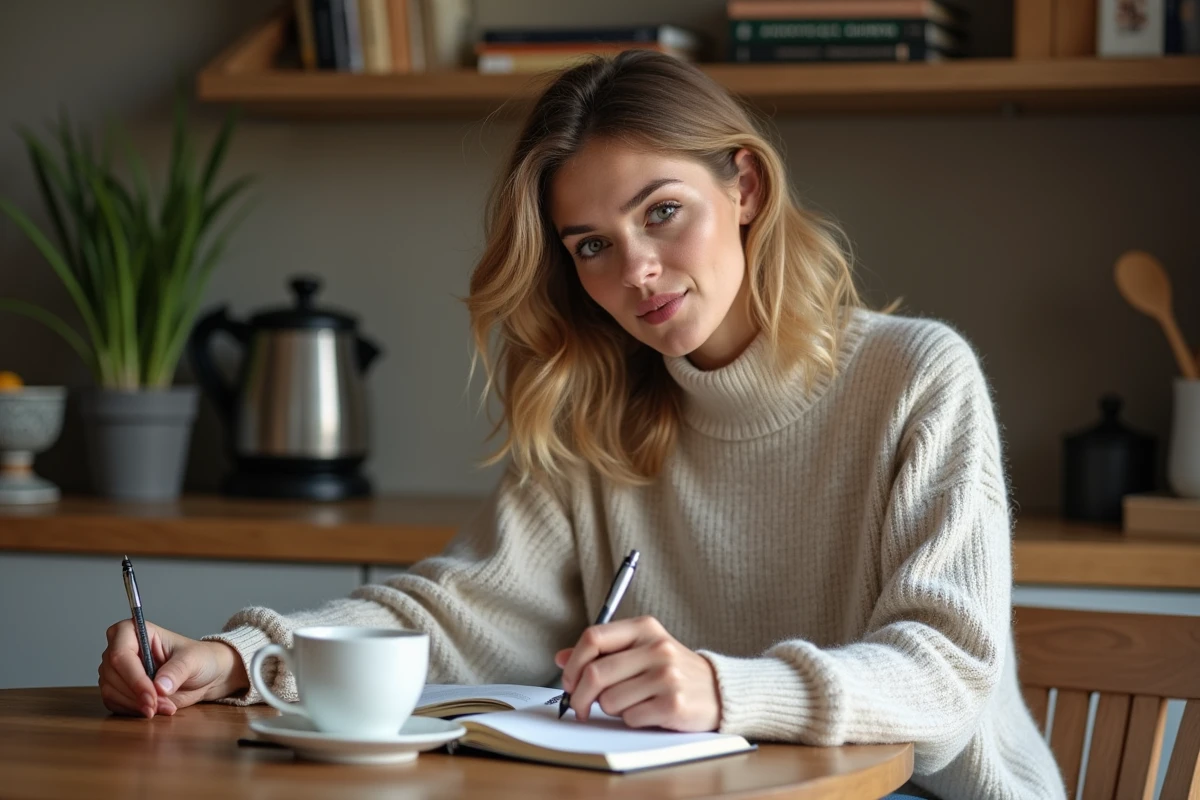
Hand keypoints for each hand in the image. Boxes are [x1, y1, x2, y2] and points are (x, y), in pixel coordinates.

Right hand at [98, 619, 248, 717]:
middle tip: (164, 706)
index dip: (135, 678)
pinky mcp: (116, 688)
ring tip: (166, 707)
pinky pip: (113, 703)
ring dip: (138, 705)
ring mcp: (115, 669)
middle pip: (113, 676)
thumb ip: (177, 670)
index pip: (120, 654)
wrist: (203, 676)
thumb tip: (159, 687)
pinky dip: (133, 710)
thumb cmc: (199, 658)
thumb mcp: (193, 660)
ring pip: (111, 691)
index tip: (153, 695)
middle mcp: (119, 648)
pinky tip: (154, 709)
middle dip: (138, 695)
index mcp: (133, 630)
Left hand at [554, 615, 720, 731]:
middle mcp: (657, 648)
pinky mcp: (673, 704)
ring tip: (631, 704)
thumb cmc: (674, 671)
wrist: (719, 691)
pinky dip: (632, 719)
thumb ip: (603, 652)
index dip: (573, 663)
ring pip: (610, 700)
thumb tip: (561, 658)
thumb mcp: (641, 651)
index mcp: (645, 628)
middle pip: (595, 673)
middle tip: (580, 707)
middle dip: (580, 696)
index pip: (593, 637)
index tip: (569, 681)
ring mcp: (667, 675)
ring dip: (611, 709)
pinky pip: (631, 717)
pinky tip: (647, 712)